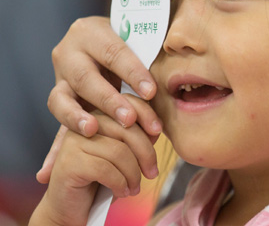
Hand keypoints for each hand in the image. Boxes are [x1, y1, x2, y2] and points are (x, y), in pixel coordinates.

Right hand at [30, 104, 158, 225]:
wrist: (71, 206)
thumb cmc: (103, 178)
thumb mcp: (125, 154)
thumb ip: (139, 137)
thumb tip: (155, 128)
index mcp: (98, 113)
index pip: (128, 102)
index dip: (147, 115)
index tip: (159, 133)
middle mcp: (84, 122)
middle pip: (127, 128)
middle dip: (146, 153)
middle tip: (152, 173)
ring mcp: (74, 141)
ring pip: (119, 151)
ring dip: (133, 174)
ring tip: (134, 187)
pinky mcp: (69, 162)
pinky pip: (105, 169)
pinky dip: (120, 183)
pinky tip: (121, 192)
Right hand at [36, 16, 161, 183]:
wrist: (100, 42)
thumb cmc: (130, 41)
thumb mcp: (137, 40)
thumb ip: (147, 54)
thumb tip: (173, 65)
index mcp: (91, 32)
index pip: (114, 52)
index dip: (133, 73)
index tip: (151, 93)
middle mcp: (69, 53)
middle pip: (86, 77)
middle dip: (108, 100)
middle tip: (129, 119)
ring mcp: (59, 78)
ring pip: (61, 99)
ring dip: (76, 118)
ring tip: (92, 131)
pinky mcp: (59, 100)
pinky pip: (57, 125)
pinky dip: (54, 149)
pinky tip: (48, 171)